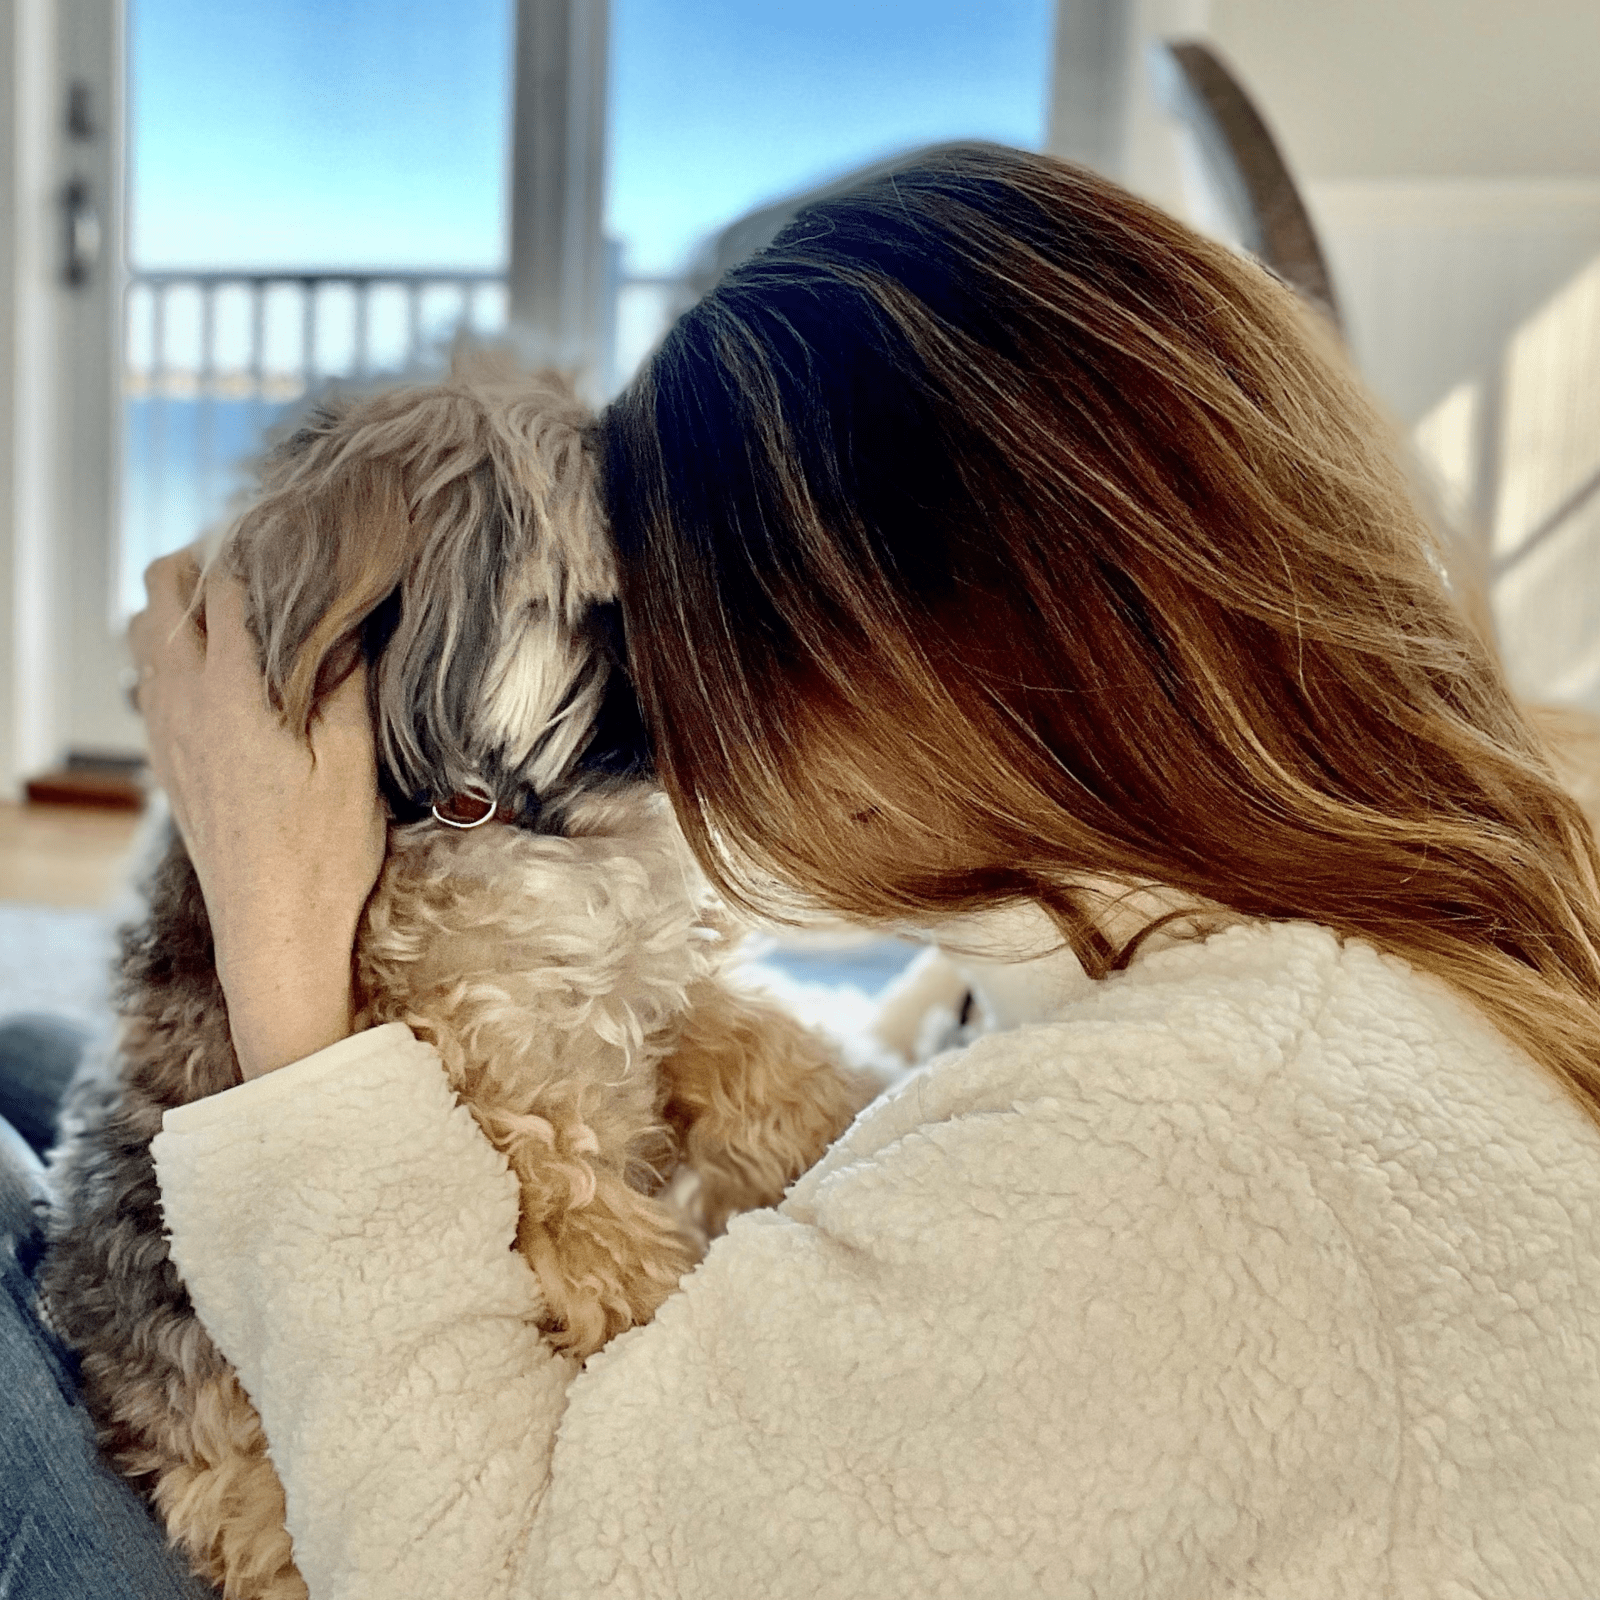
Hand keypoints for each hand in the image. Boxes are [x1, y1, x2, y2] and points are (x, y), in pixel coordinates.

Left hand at [128, 548, 386, 1078]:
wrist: (271, 929)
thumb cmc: (321, 851)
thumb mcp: (352, 761)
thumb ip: (346, 680)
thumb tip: (350, 616)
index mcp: (232, 690)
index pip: (227, 582)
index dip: (262, 548)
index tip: (301, 536)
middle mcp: (183, 699)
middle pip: (163, 589)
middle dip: (208, 561)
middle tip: (268, 567)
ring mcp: (165, 728)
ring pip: (144, 629)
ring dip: (183, 605)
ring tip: (243, 611)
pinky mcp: (165, 757)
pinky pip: (149, 675)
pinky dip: (175, 648)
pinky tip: (222, 667)